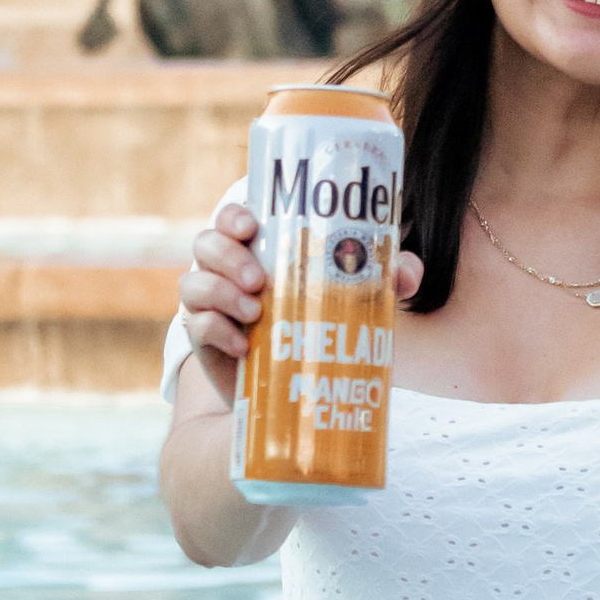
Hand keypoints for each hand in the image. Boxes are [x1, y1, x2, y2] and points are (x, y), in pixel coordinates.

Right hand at [173, 203, 421, 412]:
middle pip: (205, 243)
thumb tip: (406, 272)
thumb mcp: (355, 298)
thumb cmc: (322, 323)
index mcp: (258, 249)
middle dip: (228, 256)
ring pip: (193, 283)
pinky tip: (244, 345)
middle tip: (259, 279)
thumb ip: (383, 278)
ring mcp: (211, 304)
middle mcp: (226, 270)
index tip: (251, 224)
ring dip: (221, 292)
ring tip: (256, 311)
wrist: (294, 384)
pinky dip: (217, 330)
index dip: (234, 215)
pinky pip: (196, 325)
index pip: (232, 218)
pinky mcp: (204, 340)